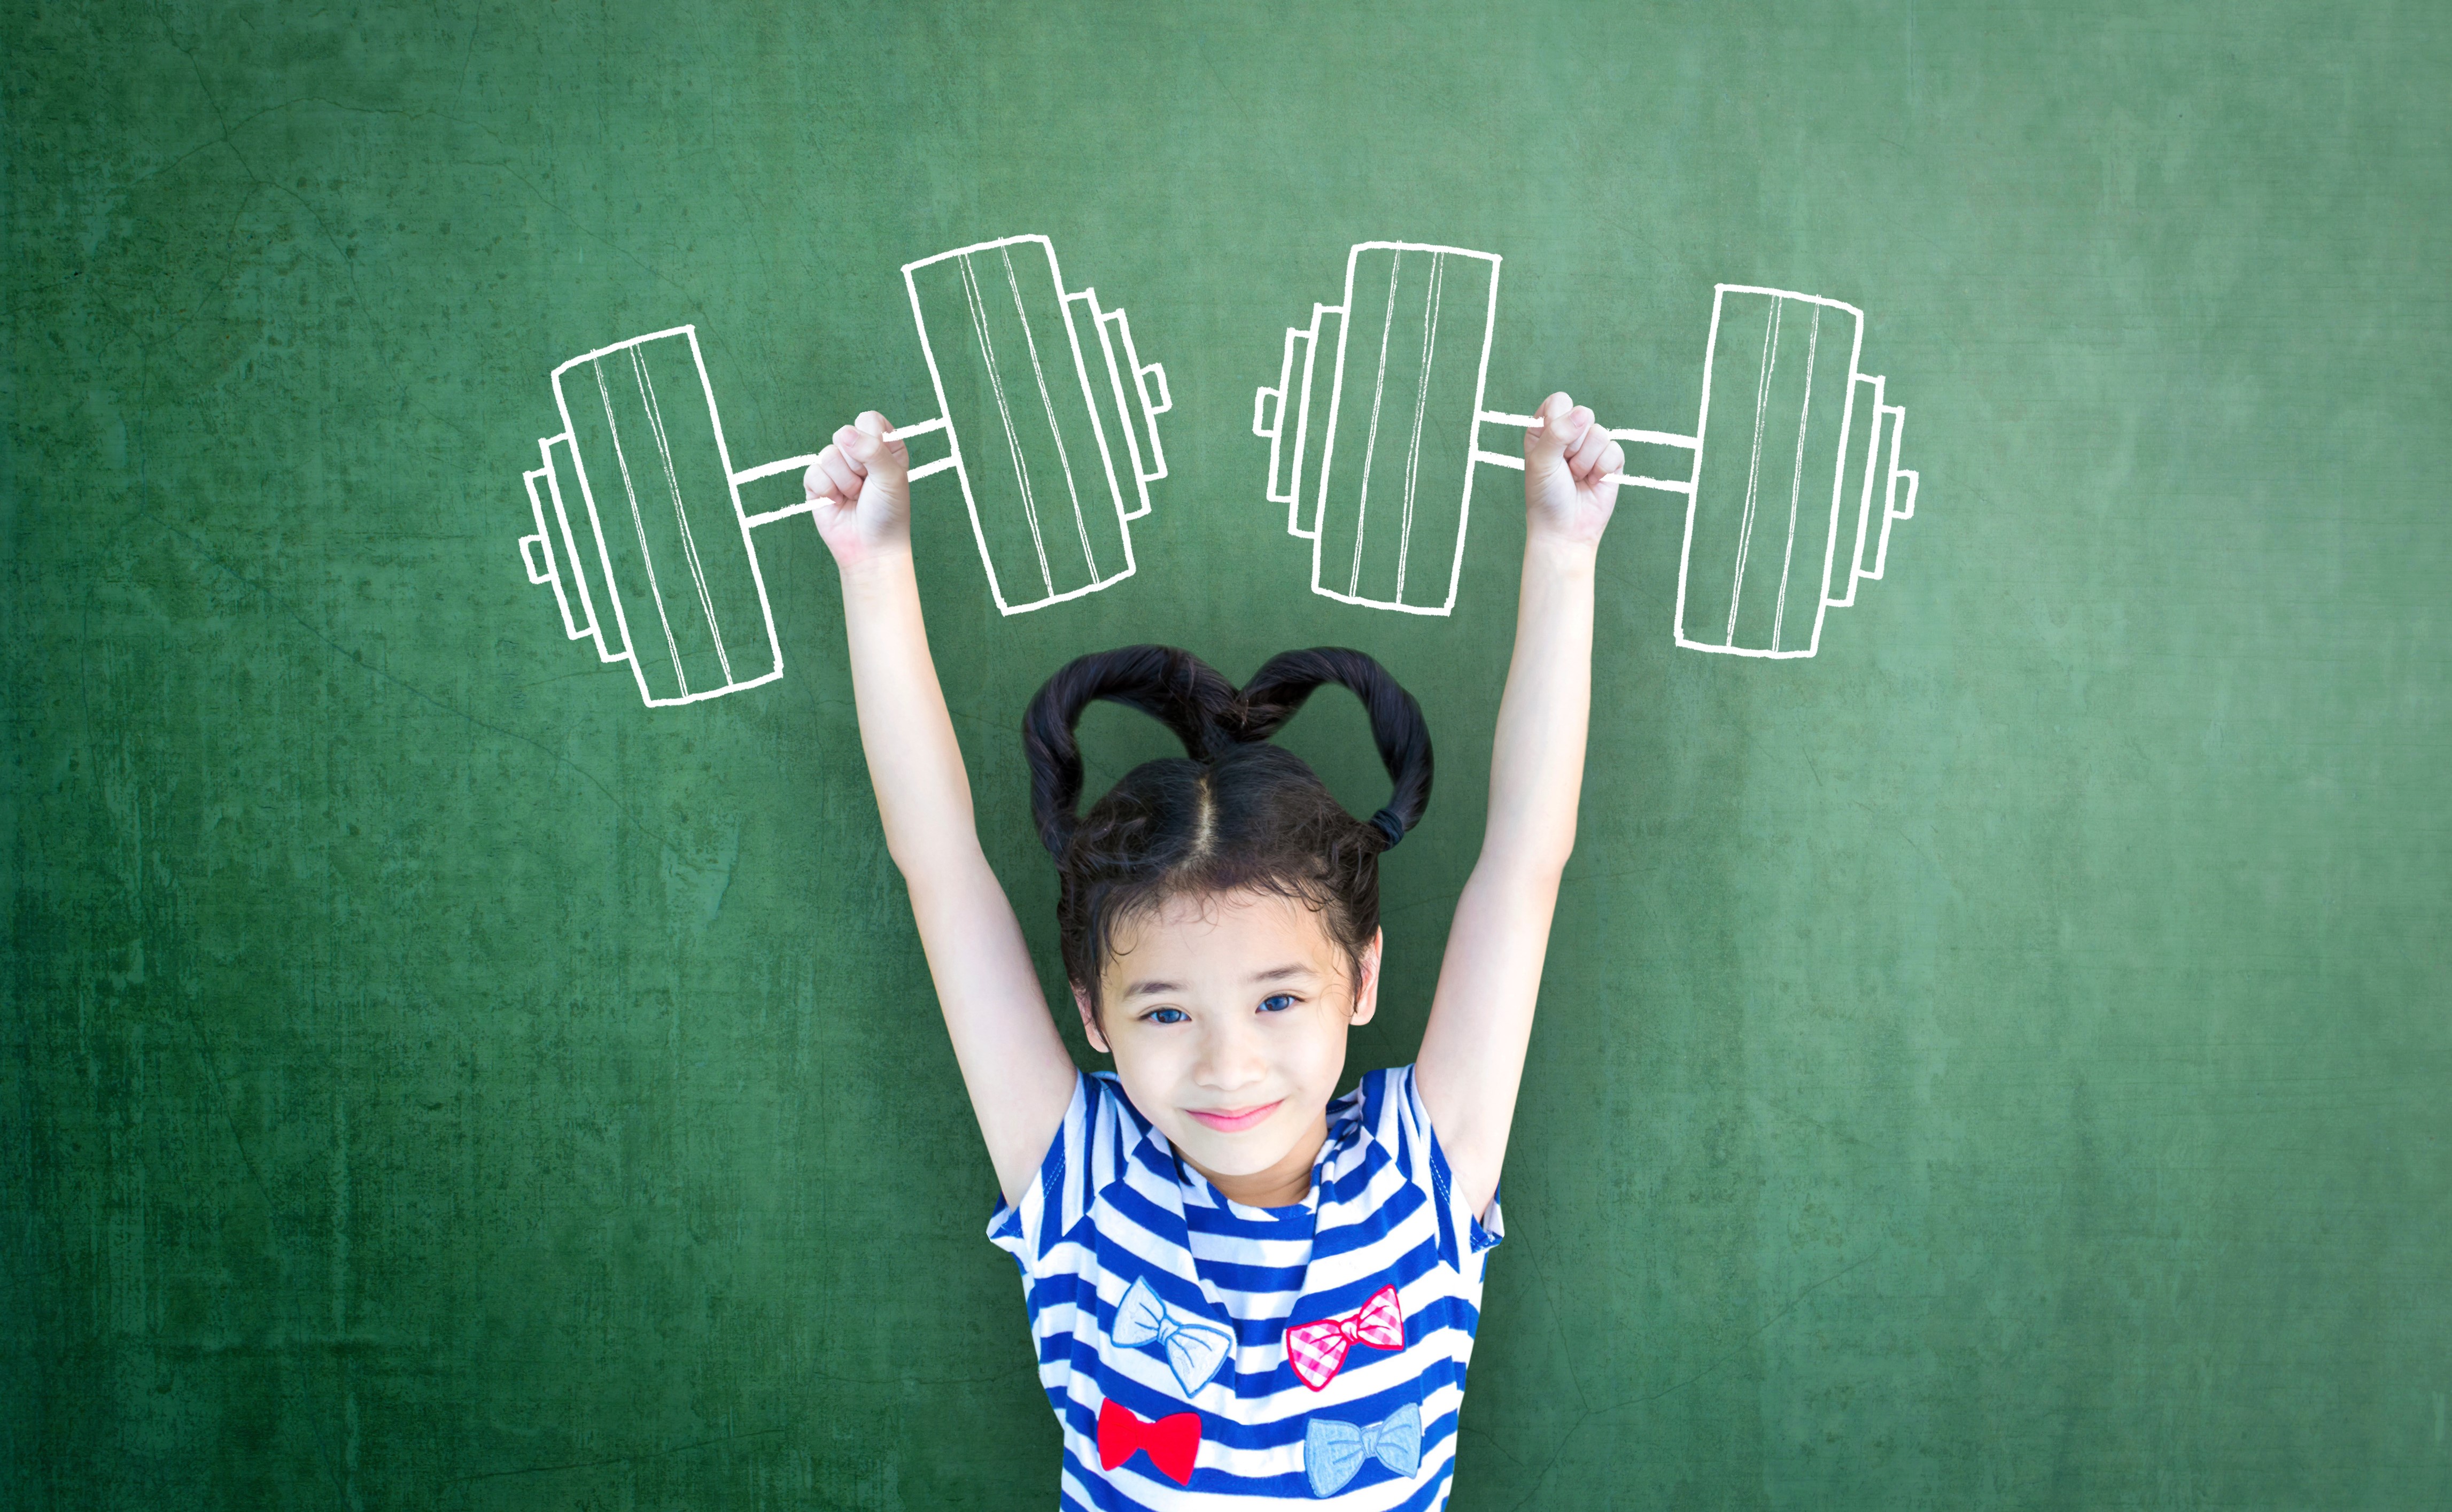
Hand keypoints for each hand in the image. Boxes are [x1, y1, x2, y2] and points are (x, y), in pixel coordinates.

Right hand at [805, 411, 910, 569]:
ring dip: (844, 482)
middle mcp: (858, 453)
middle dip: (858, 465)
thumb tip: (843, 433)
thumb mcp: (891, 477)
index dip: (871, 439)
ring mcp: (836, 468)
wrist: (871, 548)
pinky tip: (837, 502)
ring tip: (854, 497)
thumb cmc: (888, 512)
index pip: (868, 419)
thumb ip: (872, 449)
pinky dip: (827, 491)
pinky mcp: (817, 483)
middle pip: (845, 434)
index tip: (881, 464)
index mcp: (882, 446)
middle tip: (867, 486)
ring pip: (827, 454)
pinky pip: (813, 472)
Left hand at [1521, 391, 1619, 549]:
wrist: (1565, 530)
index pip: (1559, 402)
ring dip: (1586, 461)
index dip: (1558, 421)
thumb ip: (1557, 433)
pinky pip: (1615, 450)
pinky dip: (1602, 469)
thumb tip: (1583, 413)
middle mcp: (1569, 434)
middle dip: (1573, 445)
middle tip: (1564, 467)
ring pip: (1600, 433)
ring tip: (1577, 477)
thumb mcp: (1541, 461)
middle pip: (1583, 414)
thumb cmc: (1546, 495)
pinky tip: (1593, 482)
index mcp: (1545, 429)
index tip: (1550, 446)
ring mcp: (1592, 447)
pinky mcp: (1611, 461)